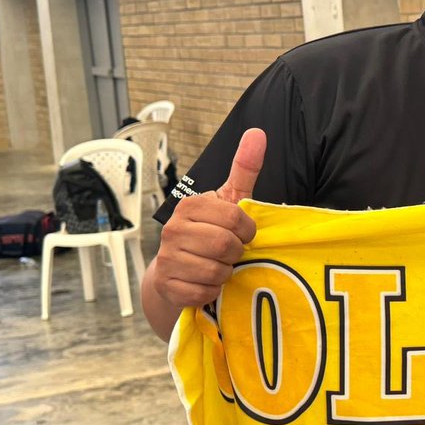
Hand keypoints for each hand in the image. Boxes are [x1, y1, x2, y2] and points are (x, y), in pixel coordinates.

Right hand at [149, 128, 266, 309]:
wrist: (179, 271)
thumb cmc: (212, 232)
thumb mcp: (230, 200)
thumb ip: (244, 168)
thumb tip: (258, 133)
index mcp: (190, 206)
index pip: (236, 219)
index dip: (247, 231)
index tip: (243, 233)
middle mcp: (173, 229)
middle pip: (227, 246)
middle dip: (236, 253)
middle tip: (230, 252)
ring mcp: (166, 258)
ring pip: (216, 271)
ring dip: (225, 273)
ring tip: (217, 266)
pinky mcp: (166, 285)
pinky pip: (204, 292)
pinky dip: (212, 291)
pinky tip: (205, 282)